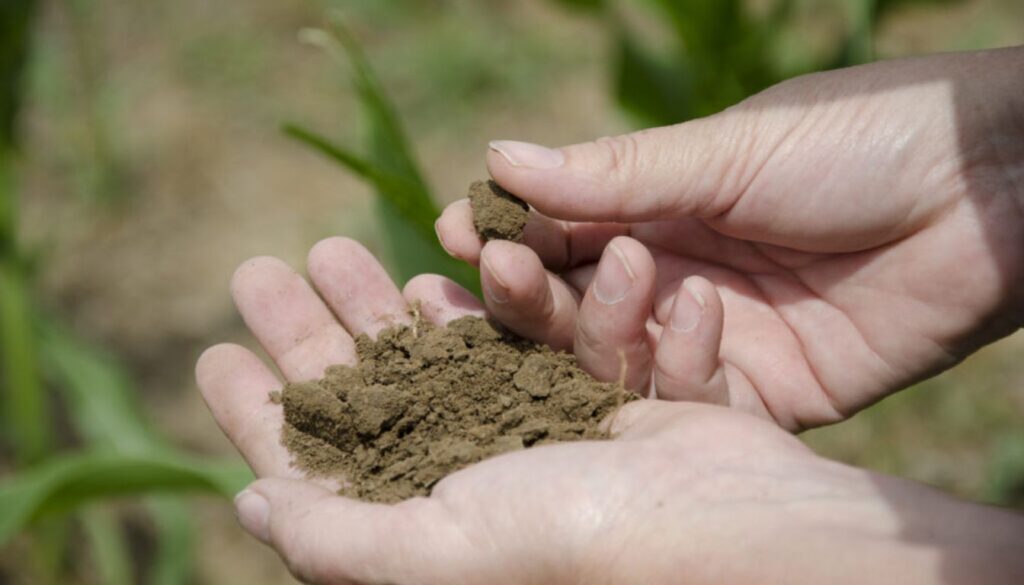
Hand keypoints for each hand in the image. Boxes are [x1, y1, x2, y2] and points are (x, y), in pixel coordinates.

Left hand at [196, 239, 1023, 583]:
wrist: (747, 529)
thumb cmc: (587, 546)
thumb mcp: (444, 554)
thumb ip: (341, 543)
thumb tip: (252, 505)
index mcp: (427, 534)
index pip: (318, 469)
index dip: (262, 410)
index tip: (214, 349)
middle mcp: (473, 489)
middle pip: (372, 397)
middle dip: (319, 331)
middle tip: (267, 266)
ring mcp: (531, 441)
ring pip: (435, 354)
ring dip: (389, 298)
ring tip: (340, 241)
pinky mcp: (589, 401)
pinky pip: (525, 340)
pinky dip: (496, 302)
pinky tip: (453, 260)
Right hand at [436, 46, 1023, 430]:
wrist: (989, 186)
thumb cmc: (859, 139)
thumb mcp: (725, 150)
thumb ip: (614, 174)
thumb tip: (499, 159)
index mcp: (662, 210)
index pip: (560, 234)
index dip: (506, 235)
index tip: (452, 232)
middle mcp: (676, 279)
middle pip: (574, 304)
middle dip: (520, 292)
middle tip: (477, 275)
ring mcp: (716, 339)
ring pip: (619, 358)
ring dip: (580, 330)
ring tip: (550, 292)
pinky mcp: (765, 392)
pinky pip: (694, 404)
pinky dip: (673, 371)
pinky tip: (677, 317)